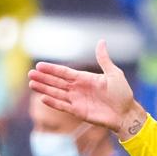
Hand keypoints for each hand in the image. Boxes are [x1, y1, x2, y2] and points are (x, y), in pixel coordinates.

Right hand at [29, 40, 145, 138]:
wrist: (126, 113)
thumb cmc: (122, 94)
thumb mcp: (114, 73)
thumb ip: (103, 59)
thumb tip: (101, 41)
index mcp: (85, 78)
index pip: (64, 72)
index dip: (52, 69)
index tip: (39, 65)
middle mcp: (78, 89)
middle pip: (57, 82)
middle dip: (44, 78)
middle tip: (30, 74)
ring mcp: (77, 100)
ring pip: (57, 93)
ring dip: (44, 89)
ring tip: (32, 84)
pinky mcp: (79, 112)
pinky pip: (63, 106)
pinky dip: (53, 103)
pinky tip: (43, 98)